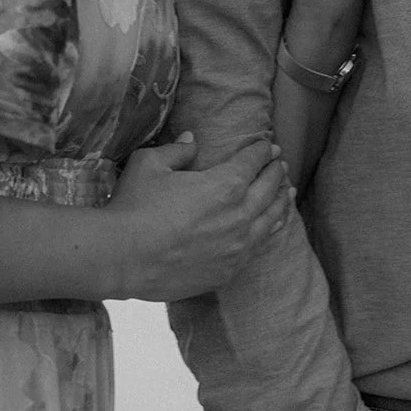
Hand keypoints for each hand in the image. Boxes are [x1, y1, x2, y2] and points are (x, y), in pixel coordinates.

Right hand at [106, 133, 291, 301]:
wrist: (121, 258)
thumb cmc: (134, 206)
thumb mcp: (150, 164)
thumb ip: (177, 150)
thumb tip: (191, 140)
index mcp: (224, 184)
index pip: (252, 162)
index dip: (262, 151)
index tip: (268, 145)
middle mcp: (239, 215)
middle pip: (269, 189)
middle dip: (276, 172)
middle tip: (280, 164)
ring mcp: (237, 247)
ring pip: (271, 220)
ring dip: (281, 202)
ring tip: (288, 192)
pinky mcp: (228, 271)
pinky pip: (259, 248)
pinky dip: (270, 232)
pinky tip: (272, 227)